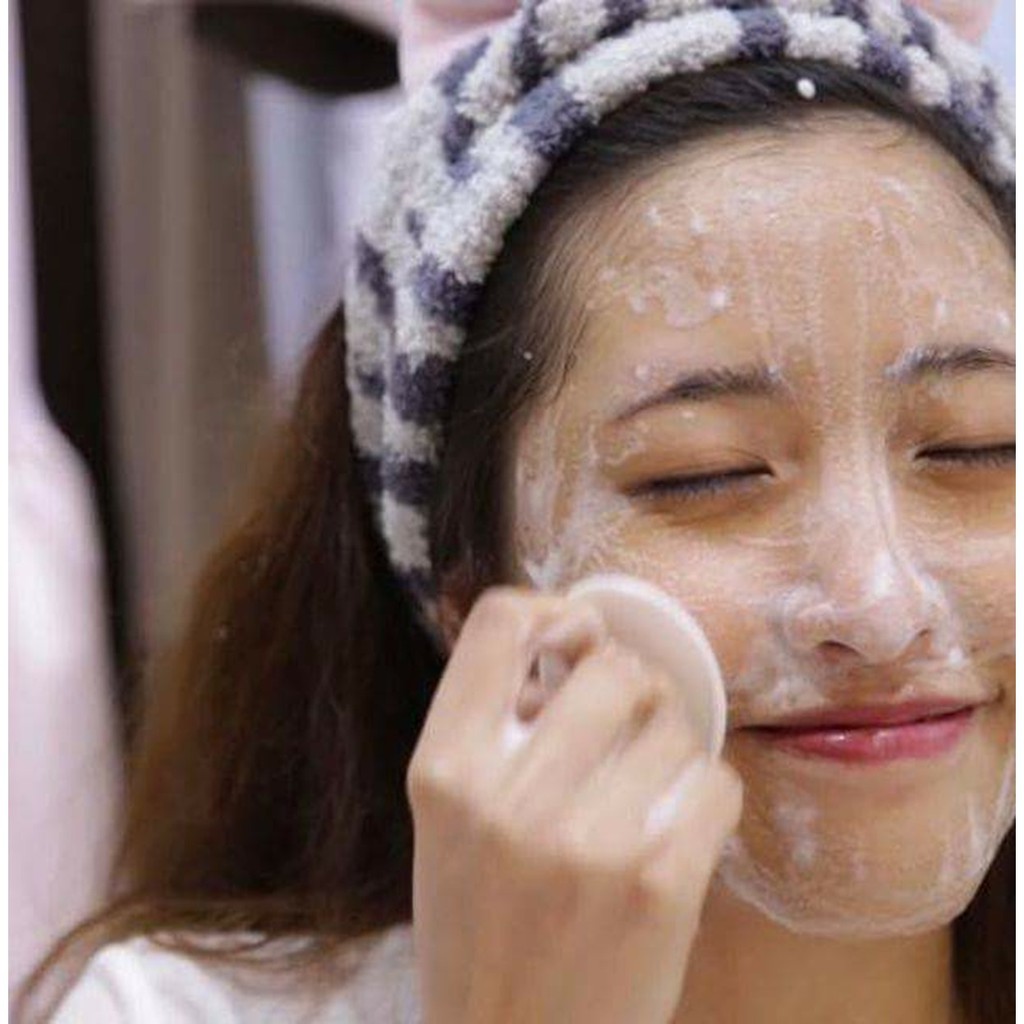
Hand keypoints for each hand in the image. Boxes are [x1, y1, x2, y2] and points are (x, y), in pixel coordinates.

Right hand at [407, 587, 742, 1023]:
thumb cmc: (482, 934)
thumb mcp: (448, 826)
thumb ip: (489, 733)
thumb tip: (567, 642)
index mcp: (443, 771)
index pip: (499, 622)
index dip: (552, 614)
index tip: (576, 641)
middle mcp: (507, 796)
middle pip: (613, 665)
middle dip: (634, 687)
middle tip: (630, 725)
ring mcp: (585, 840)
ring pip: (674, 722)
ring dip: (674, 748)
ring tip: (651, 791)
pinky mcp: (659, 884)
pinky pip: (718, 783)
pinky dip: (709, 798)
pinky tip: (681, 829)